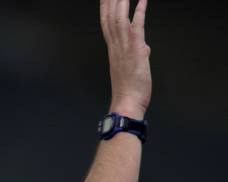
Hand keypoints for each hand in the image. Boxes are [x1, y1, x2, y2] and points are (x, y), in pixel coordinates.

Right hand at [100, 0, 150, 118]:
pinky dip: (139, 12)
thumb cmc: (129, 91)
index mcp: (114, 50)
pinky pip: (136, 27)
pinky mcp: (135, 50)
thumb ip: (138, 54)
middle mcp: (116, 46)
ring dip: (120, 2)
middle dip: (108, 2)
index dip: (105, 9)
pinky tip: (142, 0)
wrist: (126, 103)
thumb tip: (144, 47)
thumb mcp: (134, 69)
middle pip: (109, 18)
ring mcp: (124, 47)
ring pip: (119, 19)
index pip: (107, 24)